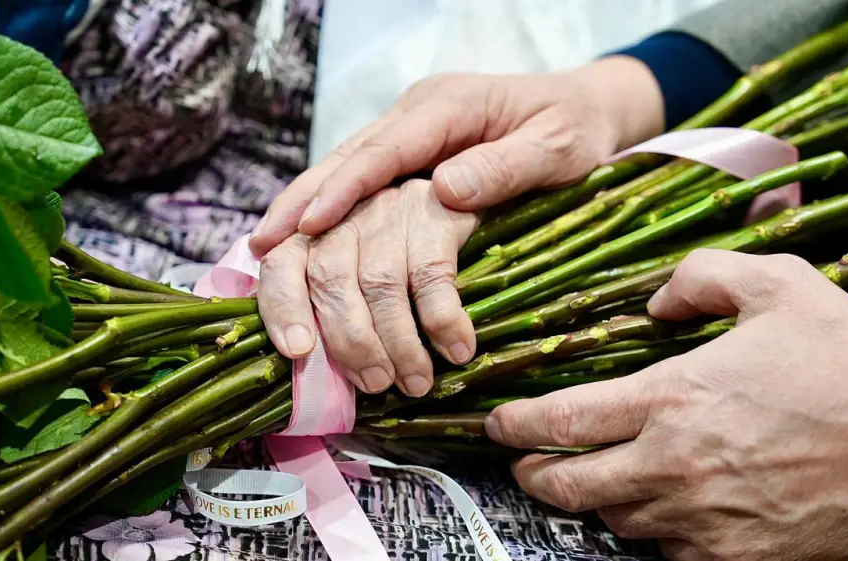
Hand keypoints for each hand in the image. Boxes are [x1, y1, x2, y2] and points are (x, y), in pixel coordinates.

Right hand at [248, 56, 664, 255]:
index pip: (385, 148)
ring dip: (303, 215)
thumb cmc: (575, 128)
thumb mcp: (558, 146)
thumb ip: (506, 164)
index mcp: (448, 105)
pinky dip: (322, 218)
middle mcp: (415, 117)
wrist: (583, 110)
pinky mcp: (406, 161)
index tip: (308, 224)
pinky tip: (296, 251)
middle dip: (302, 206)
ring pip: (337, 173)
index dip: (343, 187)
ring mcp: (406, 137)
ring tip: (264, 258)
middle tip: (264, 251)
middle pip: (343, 159)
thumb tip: (444, 191)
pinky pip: (354, 188)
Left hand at [257, 179, 477, 396]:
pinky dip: (444, 323)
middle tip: (376, 383)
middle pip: (331, 283)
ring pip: (382, 286)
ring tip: (416, 382)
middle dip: (353, 343)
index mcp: (308, 233)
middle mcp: (342, 218)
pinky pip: (433, 279)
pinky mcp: (433, 218)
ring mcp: (388, 215)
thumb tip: (303, 356)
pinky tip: (456, 351)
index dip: (284, 309)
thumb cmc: (386, 247)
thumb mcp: (346, 265)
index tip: (298, 351)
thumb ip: (319, 302)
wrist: (450, 191)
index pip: (280, 267)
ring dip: (400, 345)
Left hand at [486, 249, 847, 559]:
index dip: (516, 424)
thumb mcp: (778, 285)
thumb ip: (702, 277)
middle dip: (533, 474)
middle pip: (569, 484)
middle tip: (522, 463)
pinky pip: (667, 553)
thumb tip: (657, 304)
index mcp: (673, 398)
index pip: (562, 419)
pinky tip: (657, 510)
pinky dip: (651, 531)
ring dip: (593, 500)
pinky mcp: (736, 558)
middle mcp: (674, 465)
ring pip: (615, 519)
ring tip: (588, 481)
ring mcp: (702, 520)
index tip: (496, 423)